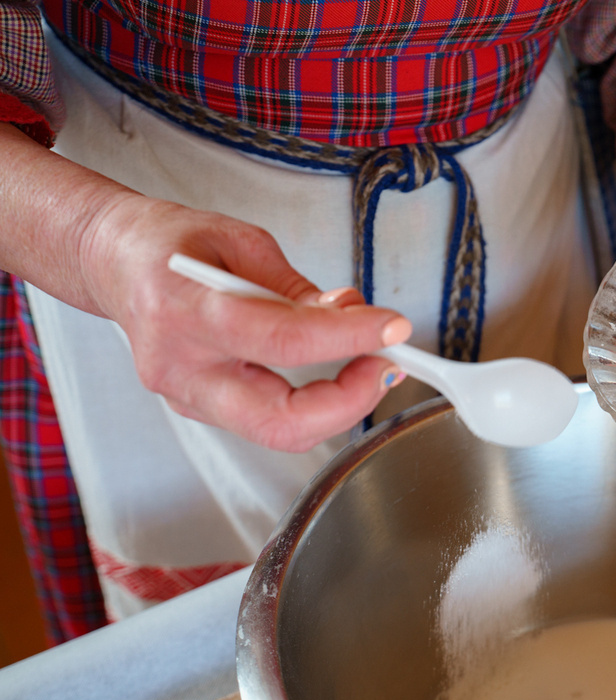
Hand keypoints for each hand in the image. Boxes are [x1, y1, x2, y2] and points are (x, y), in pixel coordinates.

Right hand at [0, 123, 409, 451]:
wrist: (111, 264)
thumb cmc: (170, 243)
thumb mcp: (240, 241)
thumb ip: (297, 287)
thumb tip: (352, 315)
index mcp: (185, 310)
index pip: (282, 340)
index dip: (348, 339)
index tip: (393, 327)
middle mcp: (181, 367)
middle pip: (280, 420)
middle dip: (349, 403)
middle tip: (388, 365)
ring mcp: (187, 398)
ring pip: (280, 432)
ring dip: (339, 405)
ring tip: (368, 360)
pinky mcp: (200, 410)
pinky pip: (269, 420)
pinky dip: (314, 402)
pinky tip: (332, 370)